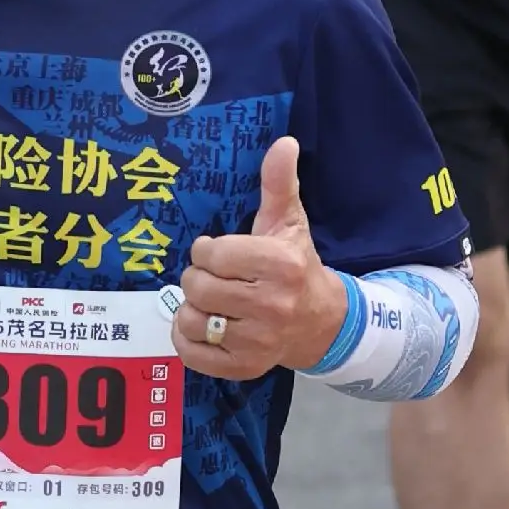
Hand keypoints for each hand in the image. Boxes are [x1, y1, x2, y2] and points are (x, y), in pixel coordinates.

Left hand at [173, 136, 345, 377]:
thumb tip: (285, 141)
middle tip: (215, 279)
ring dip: (192, 309)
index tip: (219, 253)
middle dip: (199, 278)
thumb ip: (279, 183)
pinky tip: (203, 328)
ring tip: (210, 303)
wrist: (321, 323)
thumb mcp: (289, 223)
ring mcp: (258, 341)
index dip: (208, 250)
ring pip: (192, 319)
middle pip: (197, 286)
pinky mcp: (245, 367)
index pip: (213, 254)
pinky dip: (187, 340)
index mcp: (281, 266)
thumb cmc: (296, 266)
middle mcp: (271, 305)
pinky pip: (193, 354)